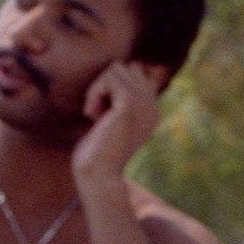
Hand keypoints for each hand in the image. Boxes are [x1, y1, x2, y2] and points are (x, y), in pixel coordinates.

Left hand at [72, 61, 161, 190]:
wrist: (98, 177)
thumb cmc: (97, 153)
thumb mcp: (111, 120)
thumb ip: (118, 97)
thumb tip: (116, 67)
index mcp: (152, 111)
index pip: (137, 73)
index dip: (114, 86)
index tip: (103, 113)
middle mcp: (152, 106)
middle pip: (128, 67)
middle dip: (106, 84)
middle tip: (97, 112)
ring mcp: (144, 104)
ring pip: (117, 69)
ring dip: (98, 88)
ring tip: (94, 114)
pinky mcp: (129, 104)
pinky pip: (109, 77)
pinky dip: (94, 92)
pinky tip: (91, 114)